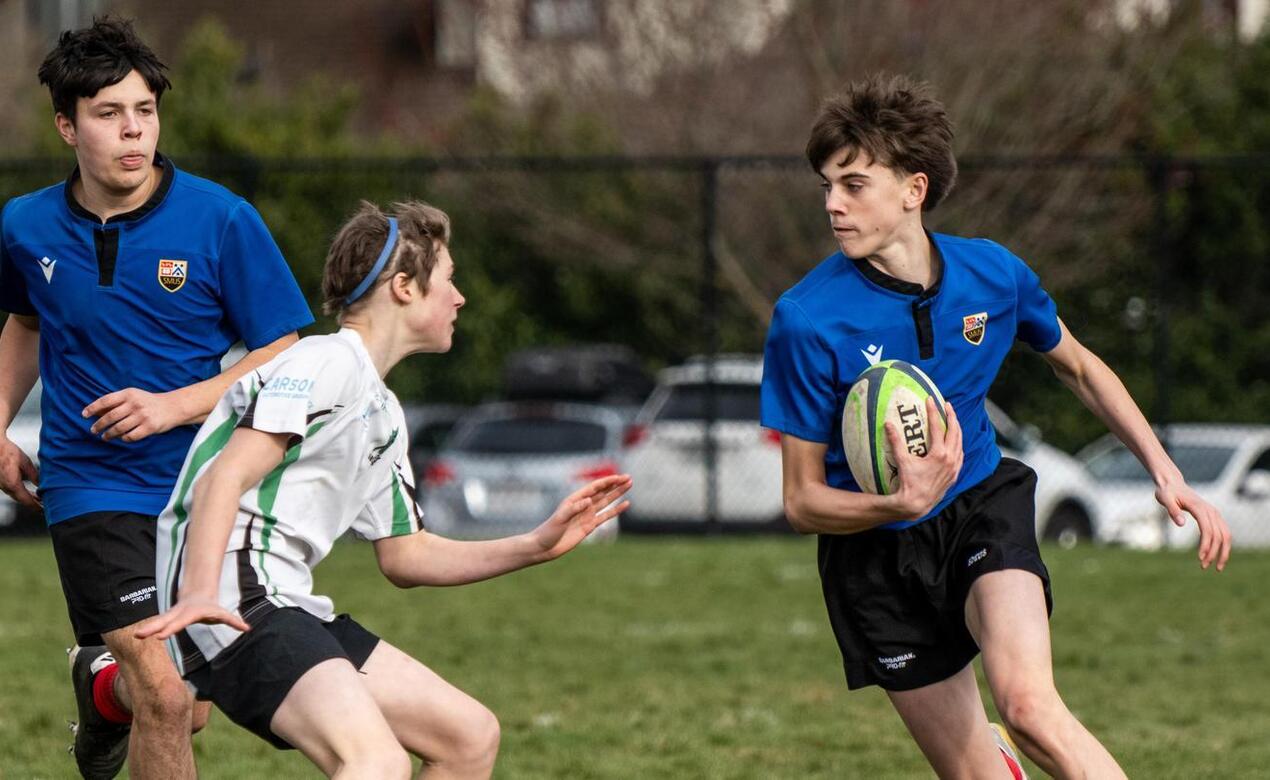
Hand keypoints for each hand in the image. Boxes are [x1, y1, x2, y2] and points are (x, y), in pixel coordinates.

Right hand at [0, 435, 40, 508]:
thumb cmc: (8, 452)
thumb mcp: (25, 463)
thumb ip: (34, 475)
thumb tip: (42, 486)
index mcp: (12, 484)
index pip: (26, 500)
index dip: (36, 506)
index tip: (44, 510)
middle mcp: (6, 487)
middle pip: (22, 500)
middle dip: (33, 504)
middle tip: (45, 507)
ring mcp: (2, 485)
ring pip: (17, 496)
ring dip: (28, 499)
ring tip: (40, 500)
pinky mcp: (1, 482)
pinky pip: (13, 491)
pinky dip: (22, 494)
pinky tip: (30, 493)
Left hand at [84, 387, 186, 442]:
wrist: (173, 407)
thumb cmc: (149, 402)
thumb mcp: (133, 396)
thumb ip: (116, 402)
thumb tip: (96, 412)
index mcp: (129, 394)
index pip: (106, 400)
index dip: (93, 408)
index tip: (84, 415)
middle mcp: (135, 404)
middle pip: (110, 416)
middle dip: (99, 425)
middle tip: (93, 430)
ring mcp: (143, 416)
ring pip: (119, 428)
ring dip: (109, 434)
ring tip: (105, 437)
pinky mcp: (150, 427)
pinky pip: (131, 436)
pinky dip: (124, 438)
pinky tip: (122, 438)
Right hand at [134, 595, 250, 640]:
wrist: (198, 594)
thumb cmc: (212, 607)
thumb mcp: (223, 614)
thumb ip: (233, 621)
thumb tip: (247, 628)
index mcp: (191, 613)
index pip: (181, 622)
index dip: (172, 628)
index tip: (161, 636)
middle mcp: (179, 613)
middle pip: (166, 621)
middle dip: (154, 627)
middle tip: (140, 635)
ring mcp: (172, 615)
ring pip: (159, 621)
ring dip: (148, 628)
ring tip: (136, 636)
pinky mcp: (168, 619)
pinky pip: (157, 624)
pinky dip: (149, 629)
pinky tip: (139, 636)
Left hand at [529, 474, 632, 560]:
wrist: (545, 547)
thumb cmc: (549, 531)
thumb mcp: (560, 519)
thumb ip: (574, 509)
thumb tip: (589, 500)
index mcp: (575, 499)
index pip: (594, 487)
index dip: (607, 482)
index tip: (619, 477)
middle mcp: (582, 505)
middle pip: (602, 492)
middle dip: (615, 484)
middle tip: (629, 477)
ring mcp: (587, 515)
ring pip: (606, 501)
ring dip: (617, 494)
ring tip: (629, 485)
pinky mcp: (590, 526)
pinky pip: (605, 516)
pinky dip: (616, 510)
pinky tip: (625, 504)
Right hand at [887, 398, 962, 517]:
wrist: (917, 504)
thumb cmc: (909, 483)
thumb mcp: (902, 461)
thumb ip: (896, 442)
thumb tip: (888, 424)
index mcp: (939, 454)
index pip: (938, 427)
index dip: (934, 412)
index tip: (931, 400)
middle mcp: (951, 459)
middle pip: (955, 432)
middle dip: (952, 416)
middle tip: (947, 405)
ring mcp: (955, 467)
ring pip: (960, 443)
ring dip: (957, 429)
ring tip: (952, 420)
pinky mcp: (955, 474)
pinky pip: (960, 455)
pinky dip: (958, 444)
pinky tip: (954, 442)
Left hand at [1155, 481, 1231, 570]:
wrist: (1173, 483)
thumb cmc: (1167, 492)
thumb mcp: (1165, 499)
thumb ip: (1172, 511)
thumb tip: (1182, 524)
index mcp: (1200, 508)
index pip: (1208, 529)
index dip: (1206, 545)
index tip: (1200, 558)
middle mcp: (1211, 511)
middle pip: (1219, 535)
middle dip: (1214, 552)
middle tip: (1205, 567)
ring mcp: (1215, 513)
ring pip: (1225, 535)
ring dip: (1223, 552)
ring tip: (1215, 567)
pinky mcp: (1214, 517)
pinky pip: (1224, 532)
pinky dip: (1223, 545)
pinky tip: (1216, 556)